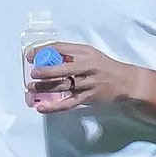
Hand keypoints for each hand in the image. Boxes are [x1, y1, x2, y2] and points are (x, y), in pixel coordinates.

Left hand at [27, 42, 144, 112]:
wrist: (125, 81)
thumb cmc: (103, 66)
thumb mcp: (89, 54)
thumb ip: (71, 54)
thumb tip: (47, 57)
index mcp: (85, 53)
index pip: (60, 48)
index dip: (43, 50)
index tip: (30, 55)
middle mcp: (86, 67)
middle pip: (62, 68)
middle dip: (45, 71)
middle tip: (33, 73)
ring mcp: (87, 84)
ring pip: (63, 86)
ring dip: (45, 88)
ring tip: (31, 89)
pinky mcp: (88, 98)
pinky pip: (68, 103)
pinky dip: (54, 106)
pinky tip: (42, 107)